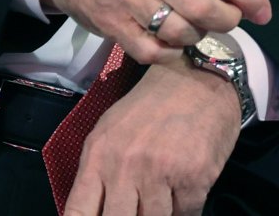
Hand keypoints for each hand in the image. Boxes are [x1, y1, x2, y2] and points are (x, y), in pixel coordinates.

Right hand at [43, 0, 270, 63]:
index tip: (263, 12)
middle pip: (204, 8)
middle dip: (226, 20)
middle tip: (228, 20)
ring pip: (181, 32)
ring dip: (197, 36)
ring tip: (195, 27)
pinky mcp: (111, 24)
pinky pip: (152, 51)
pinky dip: (169, 53)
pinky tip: (170, 43)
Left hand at [65, 54, 240, 215]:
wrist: (200, 76)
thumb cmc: (153, 105)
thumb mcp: (111, 130)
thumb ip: (98, 172)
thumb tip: (95, 212)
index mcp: (99, 155)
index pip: (78, 213)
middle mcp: (125, 166)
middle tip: (138, 207)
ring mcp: (161, 173)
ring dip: (161, 213)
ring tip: (165, 194)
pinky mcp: (195, 176)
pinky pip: (187, 214)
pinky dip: (186, 208)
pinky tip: (185, 190)